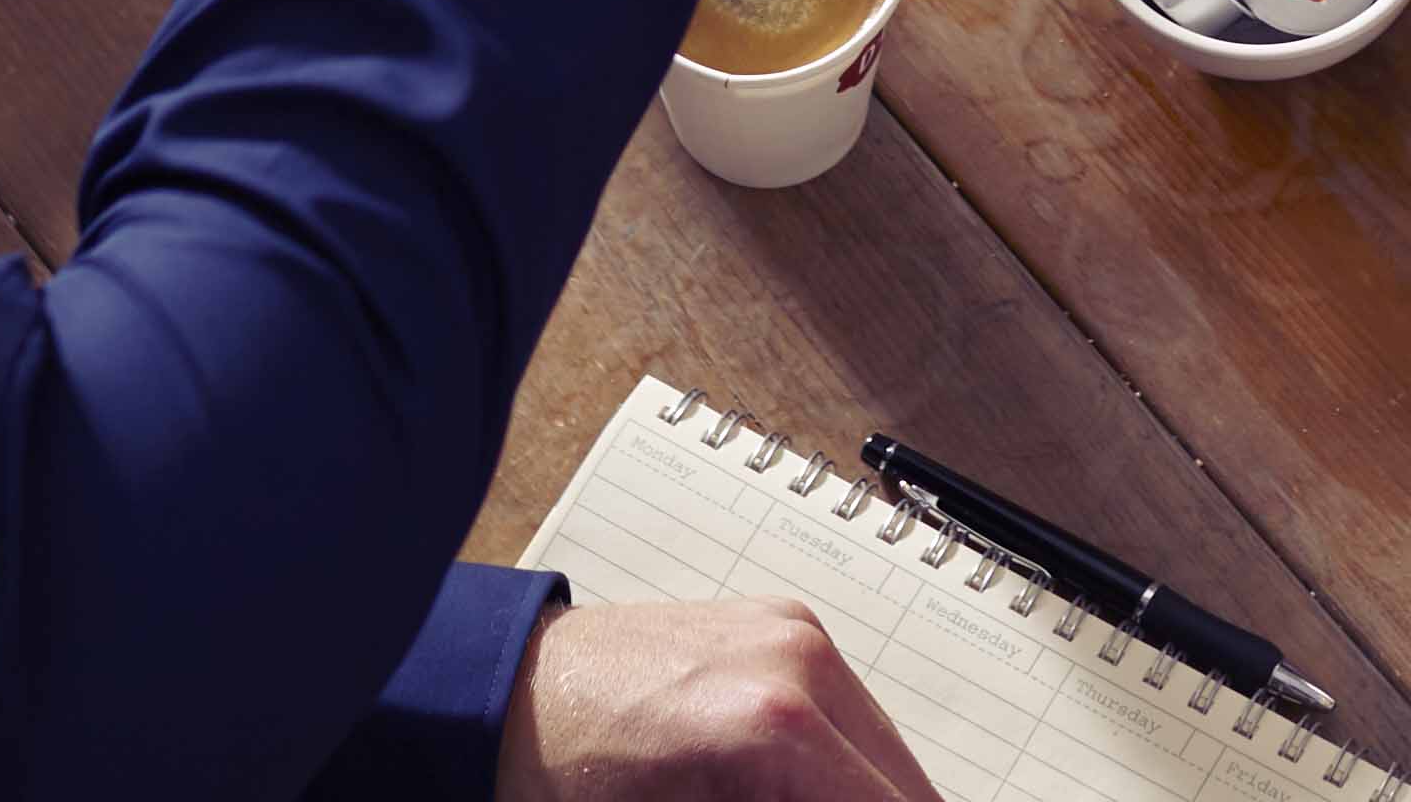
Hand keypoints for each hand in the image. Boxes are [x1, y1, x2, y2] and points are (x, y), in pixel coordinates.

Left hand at [490, 597, 951, 801]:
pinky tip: (799, 790)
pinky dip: (841, 769)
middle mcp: (798, 663)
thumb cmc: (554, 782)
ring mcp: (796, 634)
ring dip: (865, 797)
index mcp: (770, 728)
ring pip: (890, 754)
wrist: (501, 693)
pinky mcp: (785, 625)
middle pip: (909, 789)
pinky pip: (853, 714)